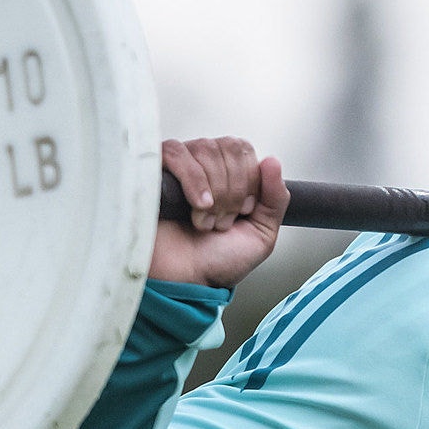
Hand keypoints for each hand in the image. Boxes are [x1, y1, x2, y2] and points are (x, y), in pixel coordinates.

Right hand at [149, 137, 289, 288]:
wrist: (185, 282)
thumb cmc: (216, 262)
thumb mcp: (261, 234)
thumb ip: (276, 199)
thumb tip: (272, 160)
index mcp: (228, 175)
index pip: (244, 150)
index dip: (249, 180)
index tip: (243, 212)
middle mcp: (203, 165)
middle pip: (229, 147)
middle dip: (233, 189)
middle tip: (223, 221)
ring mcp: (177, 166)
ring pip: (206, 148)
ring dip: (214, 191)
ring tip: (206, 221)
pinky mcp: (153, 171)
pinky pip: (176, 153)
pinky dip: (194, 180)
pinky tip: (199, 206)